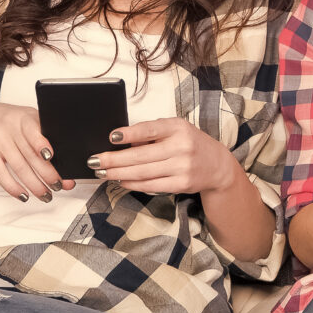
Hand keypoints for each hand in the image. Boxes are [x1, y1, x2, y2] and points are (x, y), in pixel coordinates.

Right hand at [0, 101, 72, 201]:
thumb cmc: (11, 122)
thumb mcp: (27, 119)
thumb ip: (44, 135)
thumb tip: (64, 161)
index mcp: (24, 118)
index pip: (33, 131)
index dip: (41, 144)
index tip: (50, 156)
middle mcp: (10, 127)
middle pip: (30, 154)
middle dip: (47, 173)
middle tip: (58, 185)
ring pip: (18, 166)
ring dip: (34, 185)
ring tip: (46, 195)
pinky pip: (0, 173)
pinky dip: (13, 187)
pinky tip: (23, 195)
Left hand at [92, 117, 238, 196]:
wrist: (217, 165)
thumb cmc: (190, 144)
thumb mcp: (175, 130)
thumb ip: (151, 133)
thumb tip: (120, 141)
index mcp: (178, 127)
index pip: (150, 129)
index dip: (130, 134)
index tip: (111, 137)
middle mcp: (182, 146)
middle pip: (140, 155)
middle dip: (113, 160)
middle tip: (94, 161)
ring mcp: (183, 167)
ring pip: (142, 172)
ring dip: (118, 173)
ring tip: (102, 172)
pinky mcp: (182, 184)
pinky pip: (151, 185)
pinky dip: (132, 183)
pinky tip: (120, 181)